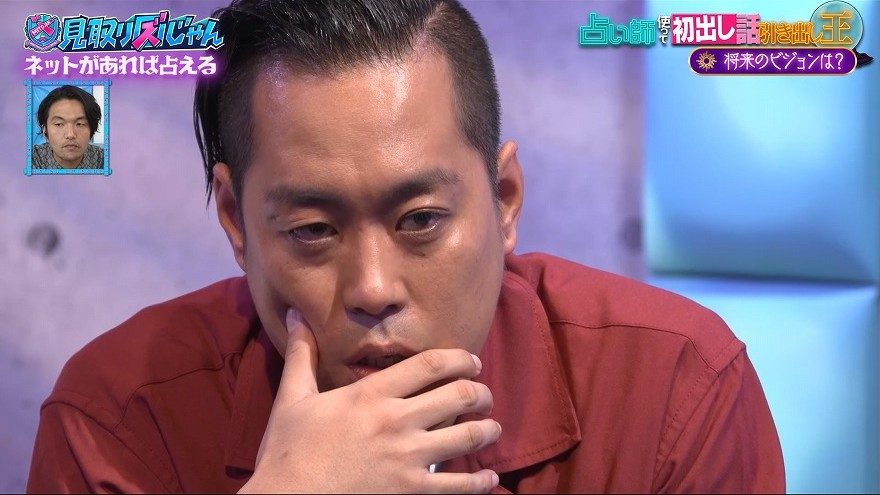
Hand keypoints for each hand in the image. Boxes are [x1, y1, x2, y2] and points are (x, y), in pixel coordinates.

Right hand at [239, 309, 501, 493]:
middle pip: (458, 395)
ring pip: (467, 436)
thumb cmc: (287, 454)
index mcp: (370, 395)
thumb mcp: (292, 400)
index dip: (459, 359)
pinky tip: (490, 480)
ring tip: (492, 428)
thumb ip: (302, 356)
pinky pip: (460, 486)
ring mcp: (407, 459)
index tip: (471, 361)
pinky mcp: (412, 493)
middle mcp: (395, 422)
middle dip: (479, 393)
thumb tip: (297, 317)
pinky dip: (481, 482)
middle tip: (484, 395)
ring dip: (487, 430)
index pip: (430, 365)